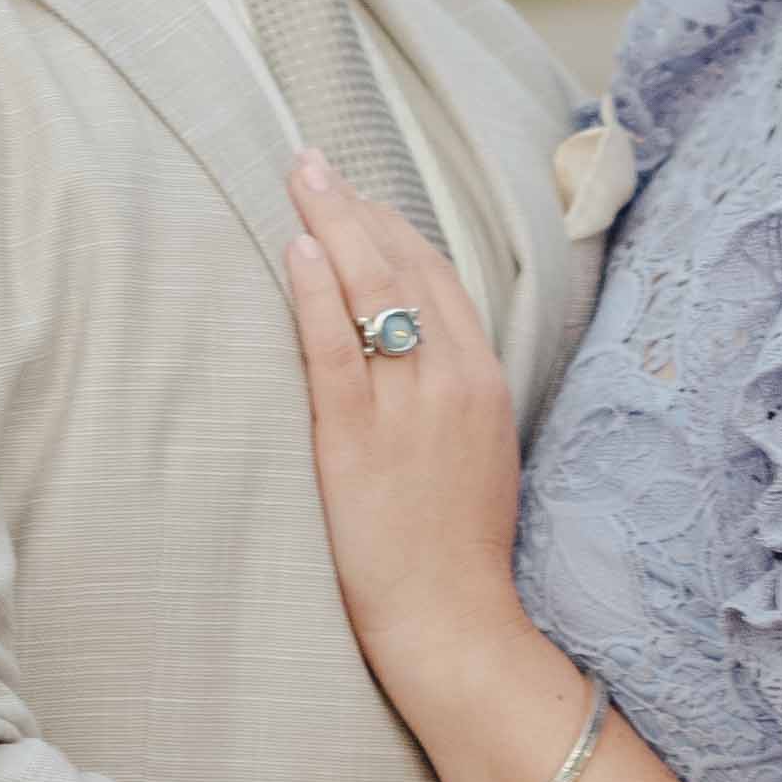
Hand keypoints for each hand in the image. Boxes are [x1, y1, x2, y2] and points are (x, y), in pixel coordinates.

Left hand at [283, 158, 523, 697]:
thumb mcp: (478, 452)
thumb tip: (414, 353)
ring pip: (374, 294)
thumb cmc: (457, 548)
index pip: (439, 277)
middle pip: (406, 268)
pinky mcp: (358, 441)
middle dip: (358, 206)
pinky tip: (298, 250)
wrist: (455, 620)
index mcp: (483, 380)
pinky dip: (317, 294)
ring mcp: (409, 409)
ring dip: (335, 225)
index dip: (394, 227)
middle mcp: (453, 380)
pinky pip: (336, 351)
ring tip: (299, 179)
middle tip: (313, 161)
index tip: (357, 193)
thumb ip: (451, 395)